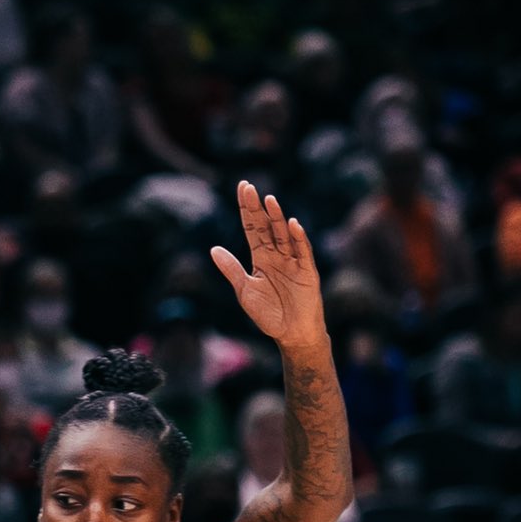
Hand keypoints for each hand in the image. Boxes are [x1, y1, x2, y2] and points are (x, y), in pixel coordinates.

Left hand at [210, 182, 327, 351]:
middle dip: (257, 207)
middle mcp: (277, 254)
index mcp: (261, 258)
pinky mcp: (307, 271)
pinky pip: (303, 251)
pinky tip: (292, 224)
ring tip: (269, 200)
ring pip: (284, 234)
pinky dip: (298, 238)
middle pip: (267, 226)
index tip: (242, 188)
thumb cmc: (269, 314)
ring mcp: (293, 260)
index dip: (246, 210)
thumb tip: (213, 249)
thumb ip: (231, 269)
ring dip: (277, 218)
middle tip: (249, 187)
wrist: (291, 334)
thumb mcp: (245, 290)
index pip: (252, 228)